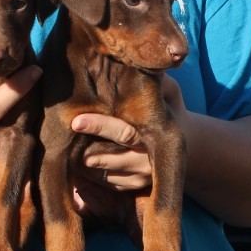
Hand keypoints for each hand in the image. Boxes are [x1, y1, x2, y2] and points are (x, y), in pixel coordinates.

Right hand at [0, 26, 41, 194]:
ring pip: (18, 133)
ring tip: (42, 82)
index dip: (15, 90)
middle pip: (14, 120)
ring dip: (32, 110)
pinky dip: (24, 126)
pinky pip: (13, 147)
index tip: (35, 68)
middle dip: (32, 96)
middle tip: (46, 68)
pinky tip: (33, 104)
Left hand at [68, 75, 187, 191]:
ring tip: (63, 153)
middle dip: (87, 154)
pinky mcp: (134, 187)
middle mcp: (149, 160)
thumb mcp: (169, 91)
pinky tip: (74, 166)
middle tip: (64, 144)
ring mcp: (142, 177)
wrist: (187, 140)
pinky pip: (108, 185)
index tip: (76, 121)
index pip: (124, 132)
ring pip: (106, 176)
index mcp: (156, 134)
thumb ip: (155, 82)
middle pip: (111, 160)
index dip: (99, 126)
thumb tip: (135, 63)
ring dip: (83, 168)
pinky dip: (90, 179)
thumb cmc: (169, 107)